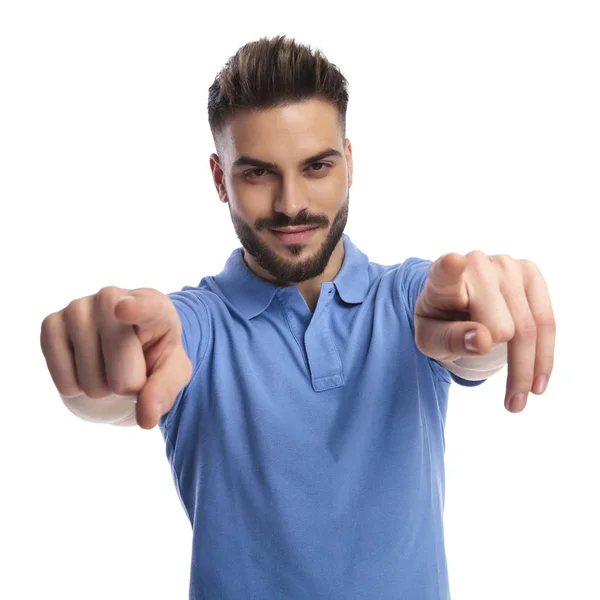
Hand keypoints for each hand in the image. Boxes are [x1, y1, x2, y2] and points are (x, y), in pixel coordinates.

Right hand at [40, 287, 192, 428]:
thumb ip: (165, 391)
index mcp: (153, 305)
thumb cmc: (153, 356)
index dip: (134, 308)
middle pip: (119, 358)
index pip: (145, 306)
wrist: (123, 351)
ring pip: (90, 378)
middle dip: (128, 382)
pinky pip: (65, 382)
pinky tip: (86, 367)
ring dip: (103, 389)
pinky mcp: (51, 324)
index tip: (123, 309)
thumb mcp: (172, 372)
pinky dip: (78, 389)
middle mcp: (111, 297)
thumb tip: (147, 417)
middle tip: (132, 370)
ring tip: (108, 367)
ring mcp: (77, 308)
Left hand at [414, 251, 555, 412]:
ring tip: (518, 402)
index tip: (452, 262)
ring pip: (529, 327)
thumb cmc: (440, 322)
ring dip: (527, 370)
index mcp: (440, 280)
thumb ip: (450, 339)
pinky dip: (543, 356)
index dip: (449, 268)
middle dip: (506, 365)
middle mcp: (476, 265)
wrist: (456, 305)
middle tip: (509, 401)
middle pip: (501, 326)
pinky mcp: (529, 272)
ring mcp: (506, 265)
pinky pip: (546, 321)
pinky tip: (537, 383)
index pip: (445, 272)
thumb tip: (484, 340)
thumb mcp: (431, 339)